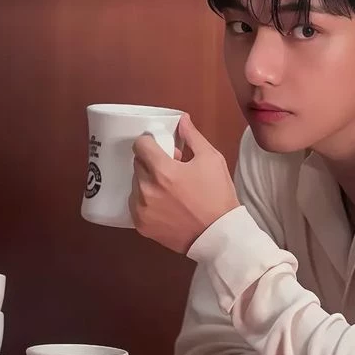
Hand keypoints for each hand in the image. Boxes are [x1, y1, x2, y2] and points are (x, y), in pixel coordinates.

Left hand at [129, 114, 239, 253]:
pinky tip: (164, 203)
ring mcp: (142, 209)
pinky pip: (135, 204)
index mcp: (163, 170)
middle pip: (138, 164)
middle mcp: (147, 189)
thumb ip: (193, 137)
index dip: (150, 142)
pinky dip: (145, 200)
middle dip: (151, 162)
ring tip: (168, 188)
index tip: (159, 147)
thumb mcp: (211, 159)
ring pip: (135, 184)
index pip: (140, 145)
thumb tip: (182, 119)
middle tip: (170, 168)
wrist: (219, 234)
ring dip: (147, 181)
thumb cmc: (217, 195)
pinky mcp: (141, 225)